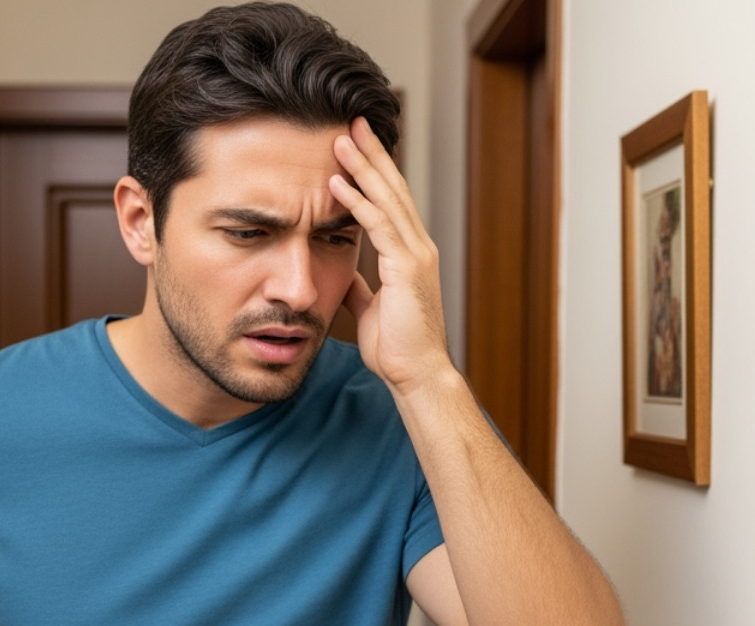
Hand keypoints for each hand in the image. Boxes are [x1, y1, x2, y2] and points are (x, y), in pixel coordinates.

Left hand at [329, 117, 453, 395]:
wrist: (417, 375)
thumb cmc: (397, 348)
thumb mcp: (371, 309)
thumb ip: (360, 286)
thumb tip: (343, 274)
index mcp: (410, 254)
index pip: (391, 201)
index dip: (374, 171)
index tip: (356, 144)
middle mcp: (418, 247)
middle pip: (393, 188)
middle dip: (372, 153)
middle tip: (351, 121)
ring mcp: (416, 255)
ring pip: (387, 199)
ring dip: (362, 167)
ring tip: (339, 139)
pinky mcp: (407, 269)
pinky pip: (378, 226)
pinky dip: (357, 201)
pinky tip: (336, 183)